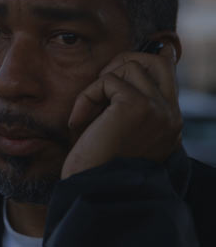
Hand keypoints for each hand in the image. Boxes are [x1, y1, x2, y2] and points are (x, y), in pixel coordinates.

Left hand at [61, 45, 182, 178]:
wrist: (94, 190)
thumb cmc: (97, 166)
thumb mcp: (120, 134)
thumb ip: (127, 107)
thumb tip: (117, 73)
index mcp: (168, 123)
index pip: (169, 74)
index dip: (148, 59)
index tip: (123, 62)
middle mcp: (170, 115)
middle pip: (156, 60)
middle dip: (124, 61)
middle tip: (100, 84)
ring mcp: (157, 109)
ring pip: (130, 66)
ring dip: (100, 83)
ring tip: (88, 113)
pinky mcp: (137, 105)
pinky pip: (106, 81)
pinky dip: (86, 98)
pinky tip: (78, 124)